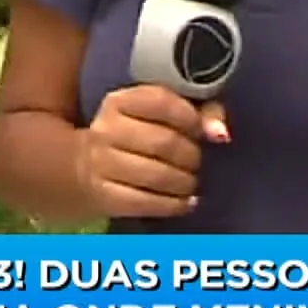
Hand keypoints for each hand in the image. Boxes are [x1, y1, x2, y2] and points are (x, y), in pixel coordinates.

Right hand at [76, 85, 229, 218]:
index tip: (201, 130)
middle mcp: (106, 129)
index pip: (160, 102)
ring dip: (184, 182)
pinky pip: (145, 203)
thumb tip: (220, 133)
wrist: (86, 165)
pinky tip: (186, 202)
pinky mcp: (103, 196)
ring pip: (156, 176)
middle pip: (163, 142)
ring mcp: (101, 164)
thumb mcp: (161, 113)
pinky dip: (173, 205)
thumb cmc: (137, 134)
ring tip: (191, 182)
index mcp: (120, 101)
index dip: (190, 117)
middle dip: (190, 155)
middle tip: (196, 162)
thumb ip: (199, 112)